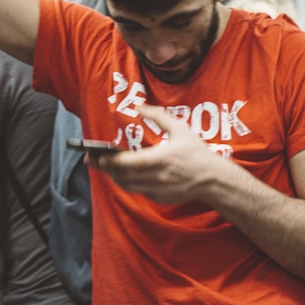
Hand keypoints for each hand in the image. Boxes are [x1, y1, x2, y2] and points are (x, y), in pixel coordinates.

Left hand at [88, 105, 225, 204]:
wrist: (214, 180)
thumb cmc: (197, 153)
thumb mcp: (180, 129)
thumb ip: (158, 116)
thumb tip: (139, 106)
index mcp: (161, 159)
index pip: (128, 162)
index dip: (109, 160)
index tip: (96, 155)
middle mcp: (157, 177)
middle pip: (122, 175)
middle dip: (104, 168)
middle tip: (91, 160)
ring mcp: (158, 190)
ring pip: (126, 185)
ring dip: (113, 176)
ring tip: (104, 166)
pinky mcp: (159, 198)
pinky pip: (138, 190)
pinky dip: (127, 182)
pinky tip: (122, 174)